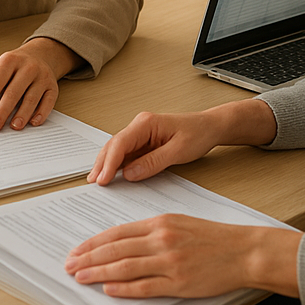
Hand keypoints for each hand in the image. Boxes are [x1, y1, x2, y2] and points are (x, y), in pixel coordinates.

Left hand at [0, 37, 78, 130]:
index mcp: (8, 60)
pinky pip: (48, 101)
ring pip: (32, 97)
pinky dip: (41, 113)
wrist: (39, 56)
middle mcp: (27, 67)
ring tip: (13, 127)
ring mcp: (42, 76)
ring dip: (22, 114)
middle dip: (2, 111)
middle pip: (13, 91)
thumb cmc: (13, 67)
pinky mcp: (53, 86)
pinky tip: (33, 122)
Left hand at [65, 215, 300, 298]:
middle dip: (89, 257)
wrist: (243, 250)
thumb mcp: (178, 222)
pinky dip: (124, 288)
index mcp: (159, 223)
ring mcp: (170, 262)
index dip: (93, 242)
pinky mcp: (180, 282)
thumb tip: (123, 241)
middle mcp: (161, 240)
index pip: (117, 232)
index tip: (78, 249)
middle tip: (70, 264)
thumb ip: (151, 231)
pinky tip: (109, 288)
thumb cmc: (211, 237)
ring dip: (99, 272)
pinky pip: (146, 286)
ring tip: (81, 276)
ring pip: (125, 267)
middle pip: (115, 249)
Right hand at [88, 100, 278, 184]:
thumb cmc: (197, 134)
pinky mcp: (143, 142)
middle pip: (114, 145)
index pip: (120, 143)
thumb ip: (153, 162)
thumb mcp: (178, 151)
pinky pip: (127, 153)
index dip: (110, 162)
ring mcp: (140, 133)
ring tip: (98, 180)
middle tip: (94, 182)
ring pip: (117, 149)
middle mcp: (139, 126)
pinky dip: (117, 165)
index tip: (103, 178)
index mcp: (145, 123)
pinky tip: (112, 175)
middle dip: (102, 163)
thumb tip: (129, 173)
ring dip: (107, 164)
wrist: (209, 127)